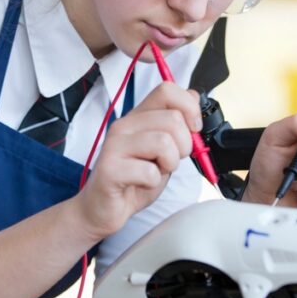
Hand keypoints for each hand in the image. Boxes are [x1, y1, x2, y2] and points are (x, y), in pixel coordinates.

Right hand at [74, 82, 201, 240]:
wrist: (102, 208)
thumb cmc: (133, 180)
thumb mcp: (163, 150)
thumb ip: (176, 125)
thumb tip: (194, 97)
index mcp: (138, 117)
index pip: (167, 90)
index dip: (189, 108)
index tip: (193, 129)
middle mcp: (124, 125)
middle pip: (172, 119)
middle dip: (184, 146)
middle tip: (169, 161)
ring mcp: (114, 145)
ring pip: (163, 142)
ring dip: (169, 164)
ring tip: (156, 171)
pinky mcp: (110, 168)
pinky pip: (149, 171)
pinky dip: (153, 182)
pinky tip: (141, 183)